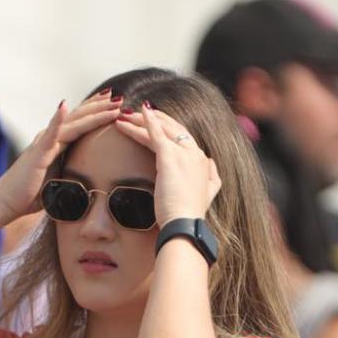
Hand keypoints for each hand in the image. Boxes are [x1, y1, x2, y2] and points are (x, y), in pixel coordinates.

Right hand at [0, 94, 121, 227]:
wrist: (5, 203)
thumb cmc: (28, 195)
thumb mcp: (57, 181)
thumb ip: (68, 172)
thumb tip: (85, 179)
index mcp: (55, 143)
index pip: (80, 123)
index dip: (97, 112)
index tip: (115, 104)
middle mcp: (50, 138)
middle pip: (80, 117)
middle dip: (101, 106)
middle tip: (121, 97)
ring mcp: (44, 143)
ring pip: (73, 122)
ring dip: (92, 111)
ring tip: (111, 101)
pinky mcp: (38, 153)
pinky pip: (50, 134)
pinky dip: (57, 119)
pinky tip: (64, 106)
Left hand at [115, 102, 220, 226]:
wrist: (185, 225)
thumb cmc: (190, 215)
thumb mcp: (209, 193)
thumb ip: (212, 177)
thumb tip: (211, 164)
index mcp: (201, 160)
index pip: (183, 136)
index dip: (168, 127)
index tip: (156, 122)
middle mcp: (194, 152)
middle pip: (172, 127)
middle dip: (155, 118)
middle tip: (137, 112)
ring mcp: (183, 153)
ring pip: (161, 129)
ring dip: (141, 120)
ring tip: (125, 115)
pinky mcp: (169, 157)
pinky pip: (154, 134)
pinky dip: (144, 122)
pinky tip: (130, 117)